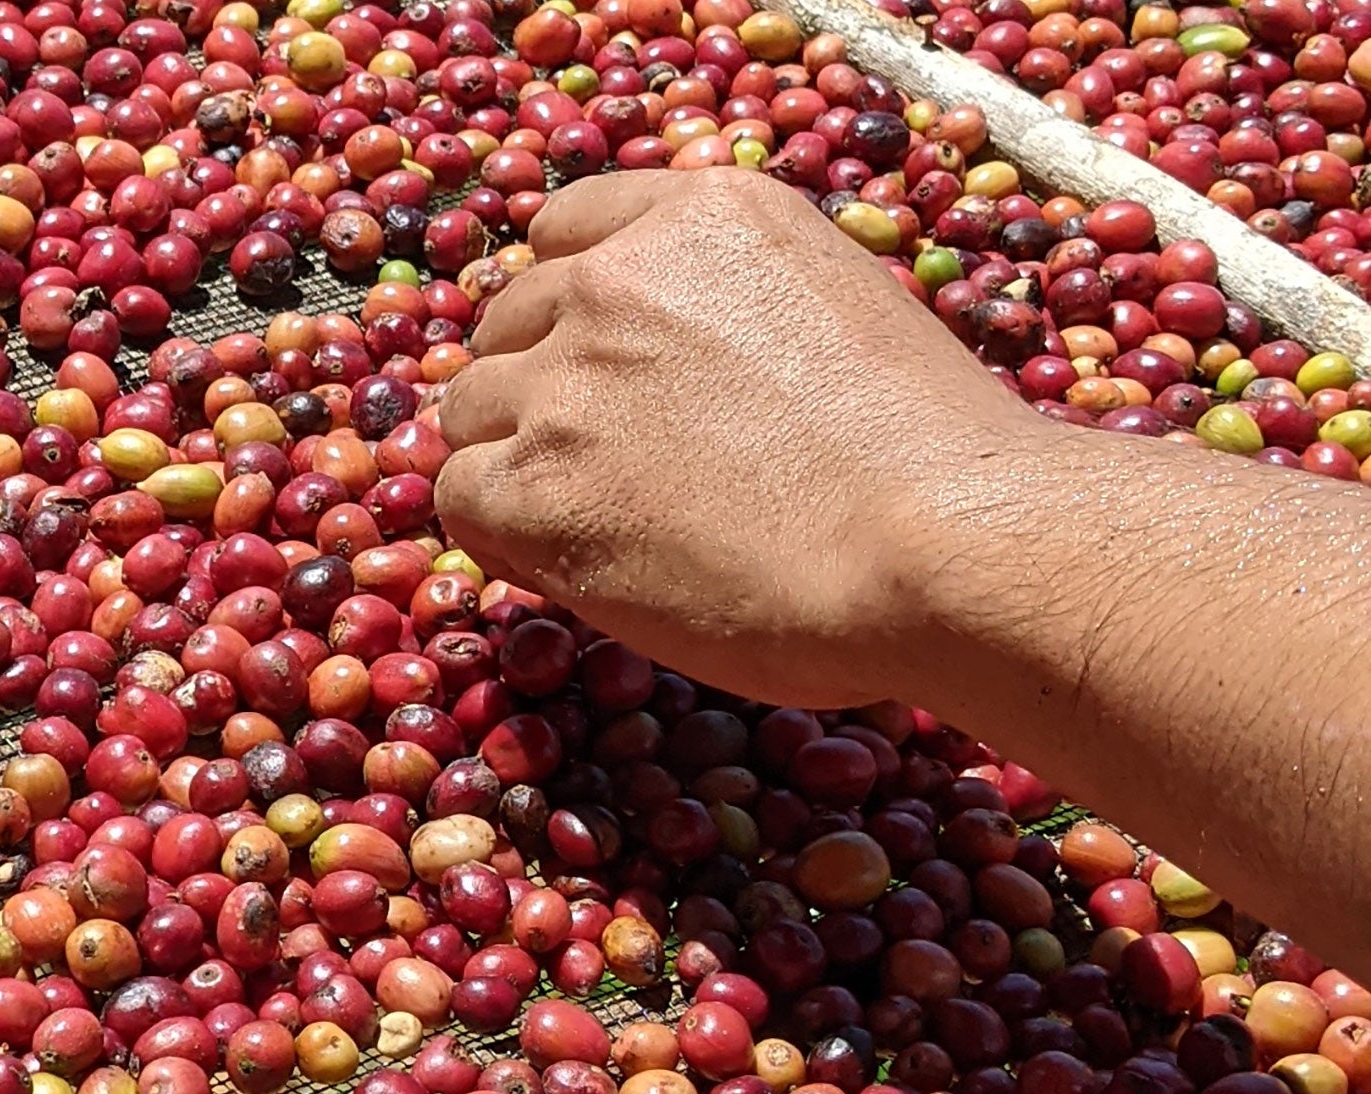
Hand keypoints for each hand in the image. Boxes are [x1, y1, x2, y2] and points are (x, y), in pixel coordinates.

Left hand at [431, 167, 1050, 707]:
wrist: (944, 546)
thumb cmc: (931, 461)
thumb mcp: (840, 314)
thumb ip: (737, 312)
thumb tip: (678, 368)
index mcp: (708, 218)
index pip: (569, 231)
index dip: (572, 305)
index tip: (601, 363)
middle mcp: (619, 278)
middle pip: (512, 324)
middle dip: (544, 387)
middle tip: (612, 463)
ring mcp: (566, 380)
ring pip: (471, 410)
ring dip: (513, 459)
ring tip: (604, 520)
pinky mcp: (534, 485)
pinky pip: (461, 496)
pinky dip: (500, 533)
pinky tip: (571, 564)